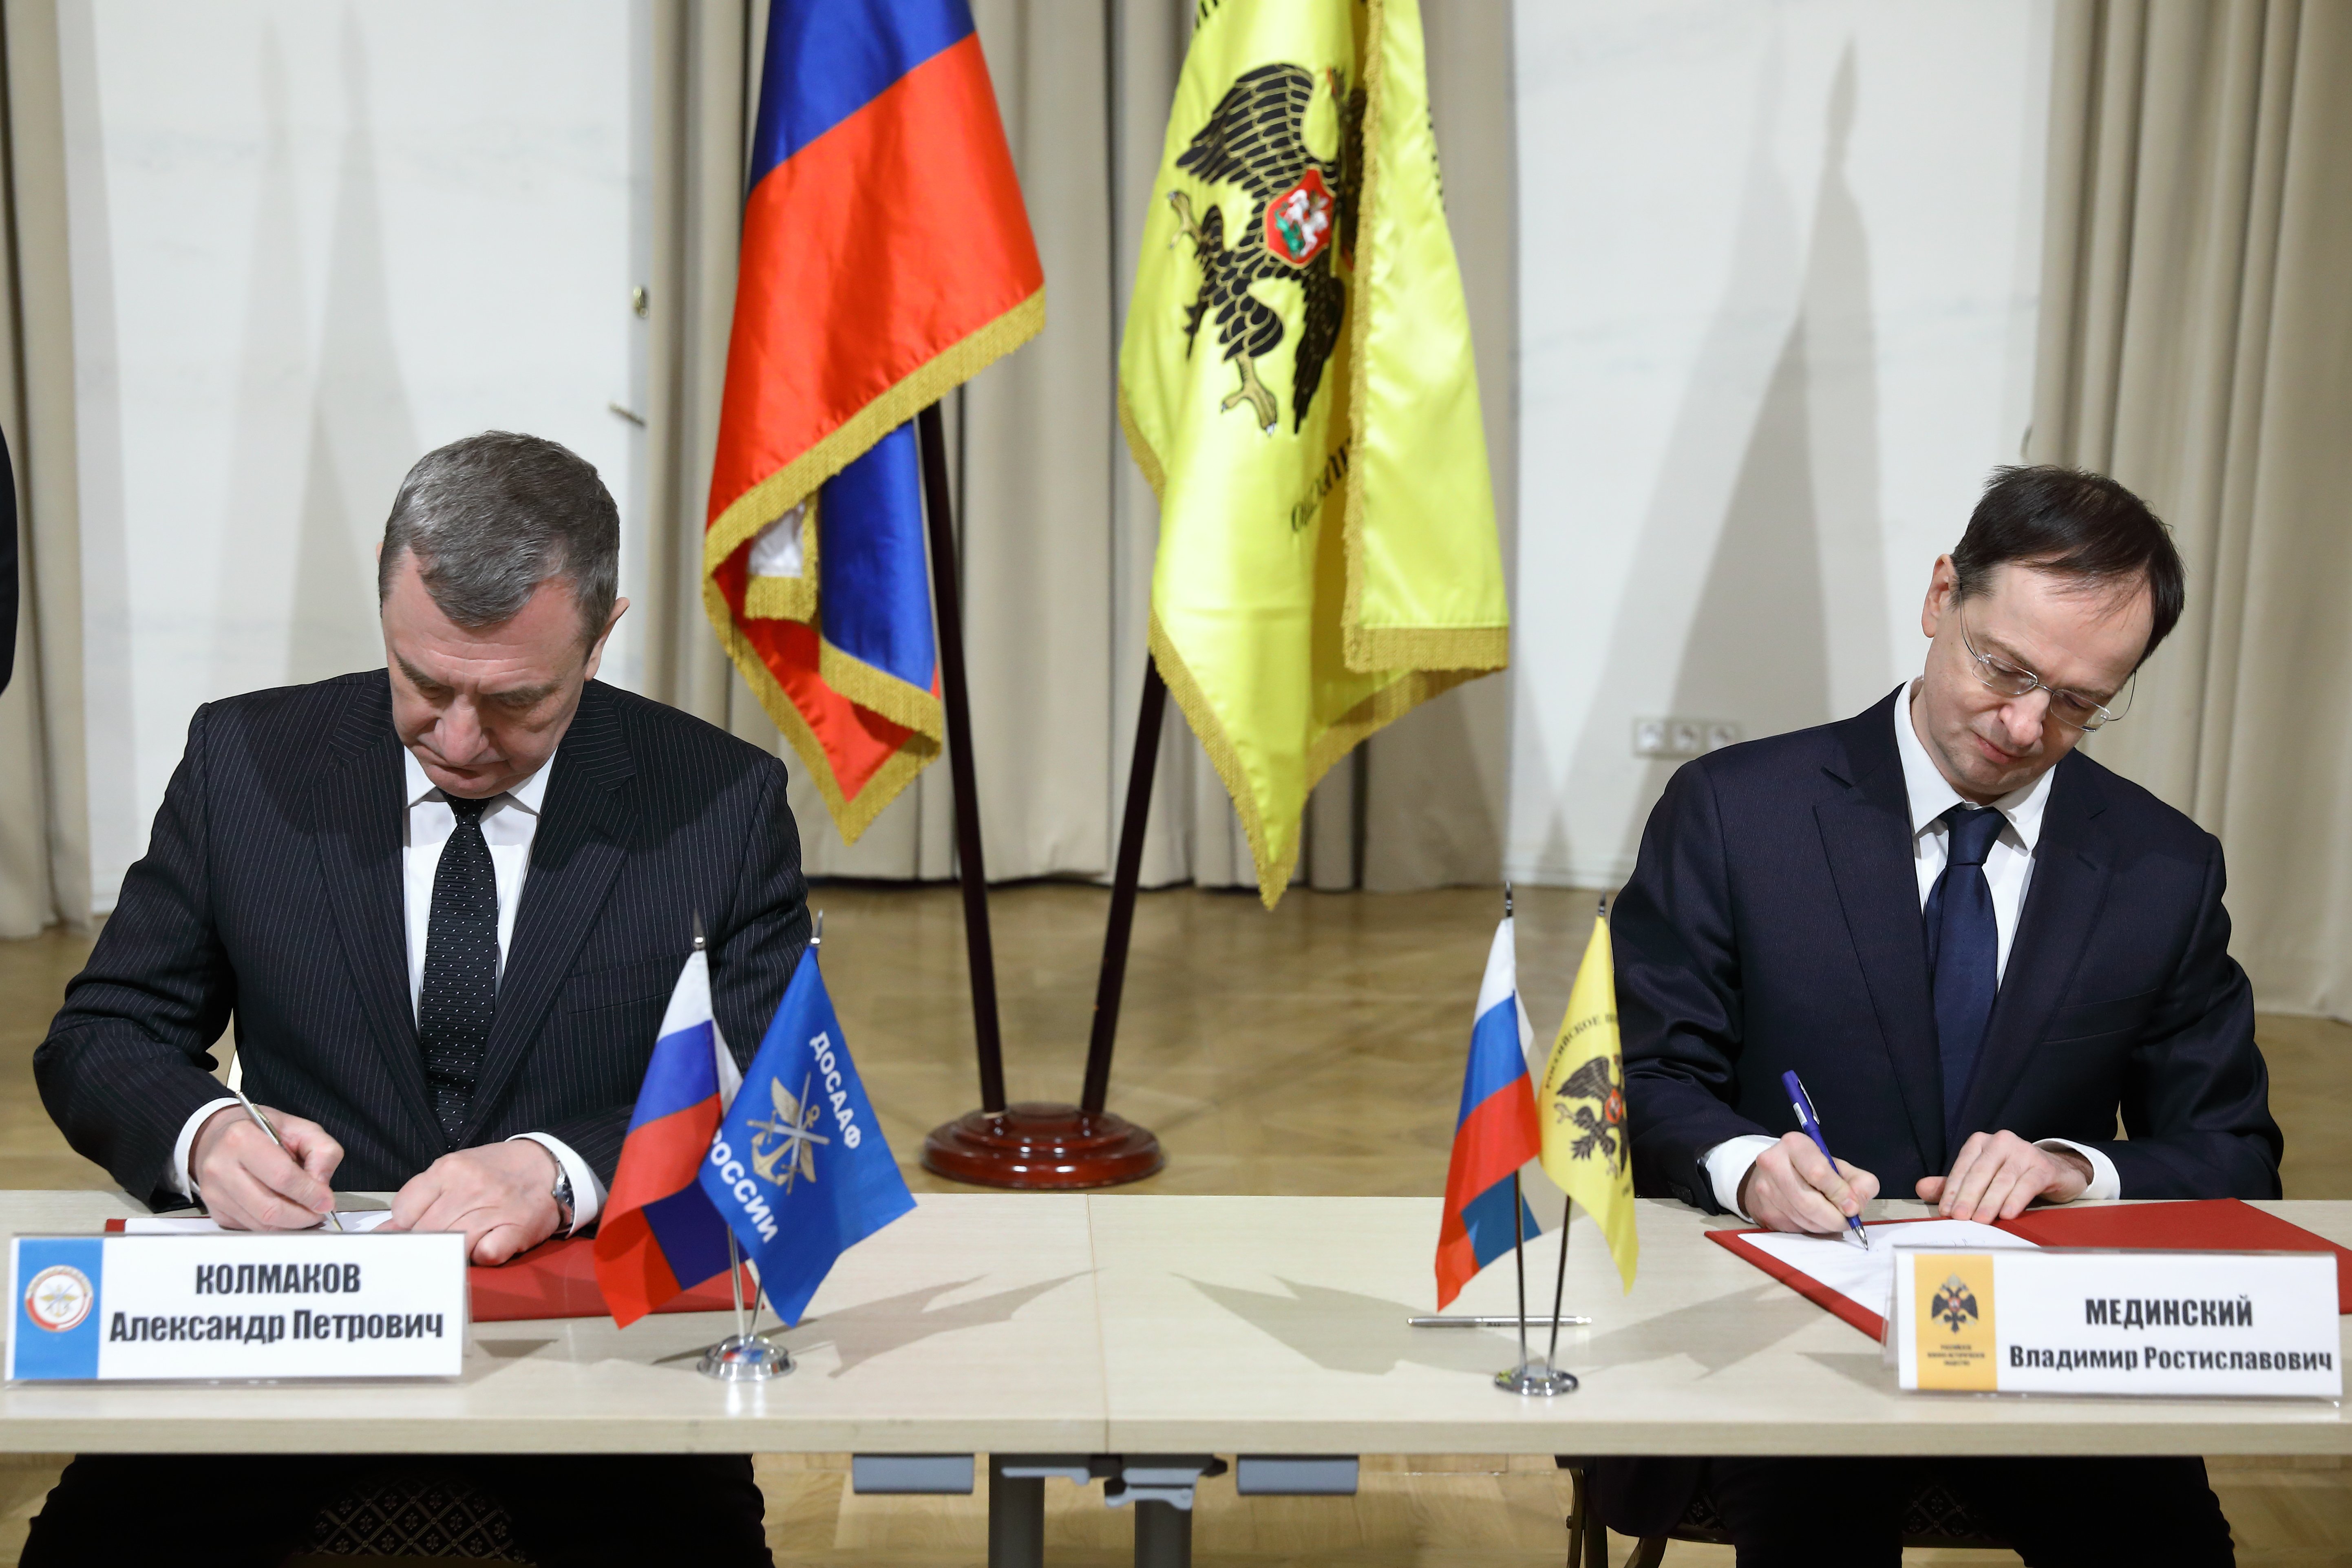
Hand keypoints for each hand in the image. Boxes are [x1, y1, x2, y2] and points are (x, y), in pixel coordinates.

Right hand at [190, 1104, 343, 1230]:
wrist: (219, 1135)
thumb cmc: (260, 1131)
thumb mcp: (300, 1128)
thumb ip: (322, 1151)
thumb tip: (322, 1184)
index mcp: (241, 1139)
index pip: (281, 1176)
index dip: (309, 1193)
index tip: (327, 1201)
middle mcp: (221, 1167)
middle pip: (269, 1208)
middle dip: (303, 1216)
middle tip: (320, 1211)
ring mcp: (214, 1192)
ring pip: (261, 1223)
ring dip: (291, 1223)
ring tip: (305, 1211)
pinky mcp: (215, 1211)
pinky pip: (251, 1227)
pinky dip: (274, 1225)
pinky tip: (284, 1210)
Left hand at [382, 1142, 561, 1263]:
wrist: (546, 1165)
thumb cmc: (494, 1173)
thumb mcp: (453, 1173)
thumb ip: (419, 1199)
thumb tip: (383, 1232)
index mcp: (448, 1169)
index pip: (404, 1211)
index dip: (409, 1225)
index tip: (423, 1226)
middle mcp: (469, 1185)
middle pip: (426, 1232)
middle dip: (429, 1243)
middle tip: (443, 1241)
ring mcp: (494, 1206)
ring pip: (452, 1246)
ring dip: (455, 1252)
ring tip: (467, 1243)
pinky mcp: (517, 1227)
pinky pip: (485, 1255)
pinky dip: (482, 1257)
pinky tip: (487, 1245)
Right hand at [1737, 1131, 1880, 1233]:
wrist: (1774, 1172)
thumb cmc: (1812, 1168)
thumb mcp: (1839, 1166)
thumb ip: (1859, 1182)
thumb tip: (1856, 1206)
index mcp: (1795, 1145)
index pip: (1818, 1173)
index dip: (1840, 1194)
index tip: (1853, 1207)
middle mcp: (1773, 1163)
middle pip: (1809, 1203)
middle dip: (1835, 1218)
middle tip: (1847, 1221)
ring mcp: (1765, 1189)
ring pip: (1803, 1219)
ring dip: (1824, 1225)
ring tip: (1832, 1218)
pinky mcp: (1763, 1210)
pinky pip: (1794, 1228)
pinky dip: (1811, 1229)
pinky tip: (1815, 1219)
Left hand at [1917, 1130, 2089, 1220]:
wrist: (2053, 1172)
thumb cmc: (2010, 1175)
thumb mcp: (1979, 1178)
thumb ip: (1951, 1185)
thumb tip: (1921, 1188)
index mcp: (1981, 1142)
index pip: (1962, 1167)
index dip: (1953, 1190)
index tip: (1945, 1212)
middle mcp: (2001, 1142)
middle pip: (1980, 1172)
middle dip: (1968, 1196)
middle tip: (1960, 1218)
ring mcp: (2024, 1152)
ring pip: (2002, 1179)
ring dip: (1990, 1201)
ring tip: (1980, 1220)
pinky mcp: (2043, 1166)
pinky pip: (2027, 1184)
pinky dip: (2016, 1199)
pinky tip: (2007, 1214)